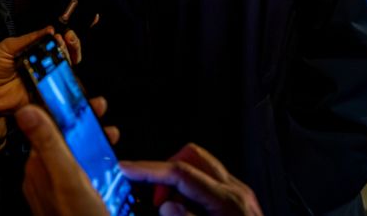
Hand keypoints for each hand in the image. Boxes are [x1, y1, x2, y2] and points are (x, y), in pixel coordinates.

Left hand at [15, 104, 107, 215]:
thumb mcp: (67, 176)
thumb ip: (48, 143)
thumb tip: (25, 110)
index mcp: (37, 167)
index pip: (48, 127)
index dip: (67, 111)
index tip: (86, 103)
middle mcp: (42, 177)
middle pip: (62, 140)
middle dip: (84, 125)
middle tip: (104, 117)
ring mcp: (55, 190)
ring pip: (72, 155)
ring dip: (91, 142)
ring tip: (111, 137)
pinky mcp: (68, 200)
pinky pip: (78, 173)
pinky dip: (93, 162)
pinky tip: (107, 163)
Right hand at [121, 144, 262, 215]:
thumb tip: (166, 205)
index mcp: (227, 201)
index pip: (180, 173)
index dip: (149, 169)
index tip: (126, 169)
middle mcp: (235, 191)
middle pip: (191, 156)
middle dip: (167, 172)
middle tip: (158, 200)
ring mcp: (239, 193)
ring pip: (200, 165)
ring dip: (179, 181)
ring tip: (174, 209)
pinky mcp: (240, 199)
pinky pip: (208, 180)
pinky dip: (192, 190)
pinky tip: (190, 212)